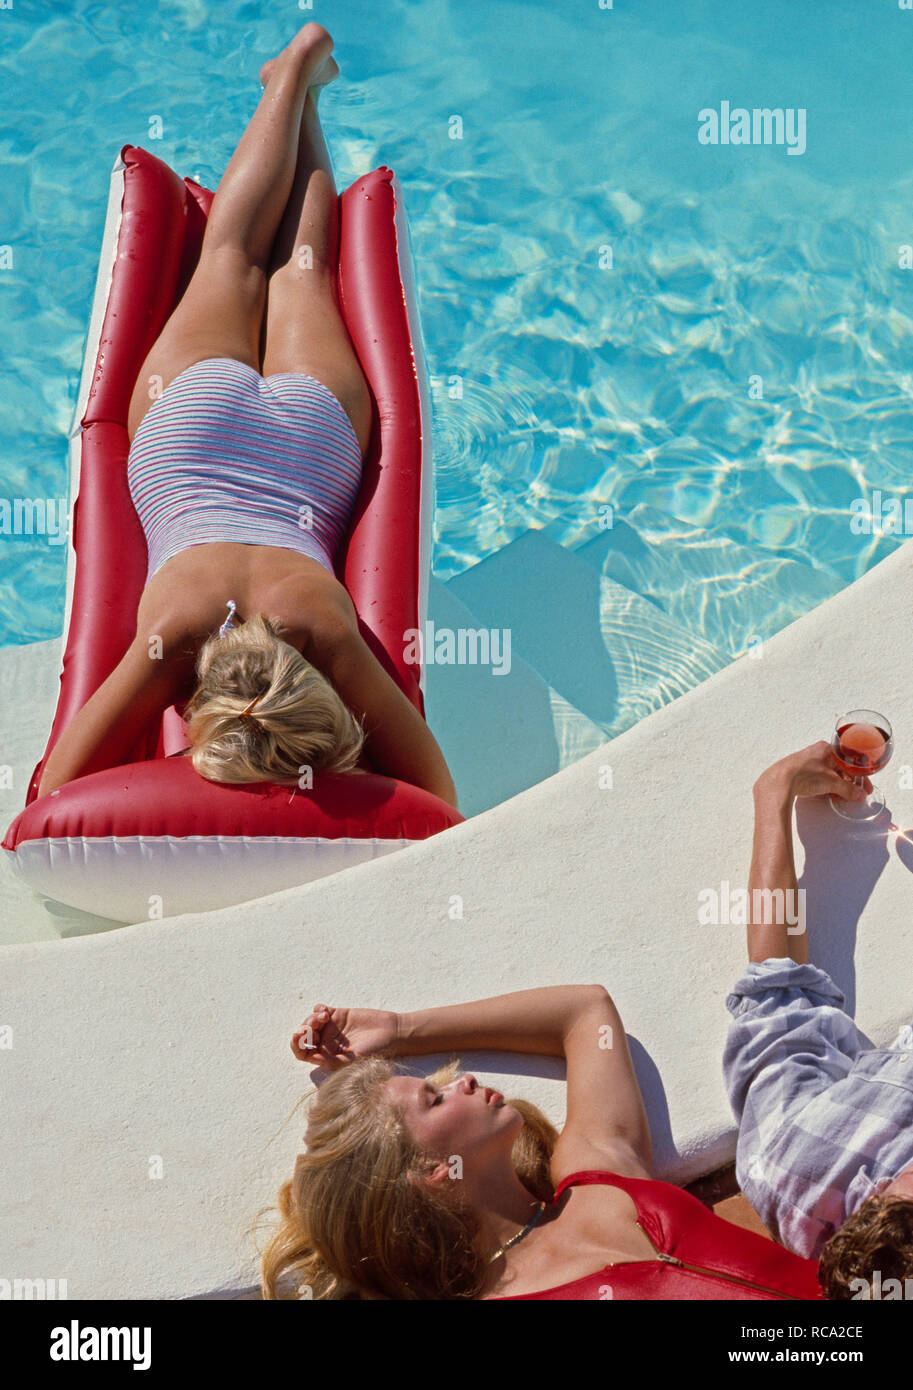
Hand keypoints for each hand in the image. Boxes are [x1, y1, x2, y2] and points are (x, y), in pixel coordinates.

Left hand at [290, 1004, 398, 1068]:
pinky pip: (319, 1010)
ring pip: (310, 1022)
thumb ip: (332, 1060)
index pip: (302, 1053)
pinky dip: (317, 1009)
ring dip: (311, 1018)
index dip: (296, 1045)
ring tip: (323, 1017)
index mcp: (326, 1057)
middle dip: (304, 1029)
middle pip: (304, 1035)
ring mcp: (331, 1028)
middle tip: (315, 1024)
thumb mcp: (352, 1060)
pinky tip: (325, 1011)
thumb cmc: (374, 1052)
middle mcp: (326, 1043)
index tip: (298, 1036)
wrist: (391, 1033)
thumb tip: (311, 1058)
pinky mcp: (338, 1014)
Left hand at [755, 741, 872, 803]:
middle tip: (853, 795)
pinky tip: (826, 796)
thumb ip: (848, 789)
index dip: (860, 777)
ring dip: (836, 787)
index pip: (850, 762)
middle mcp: (817, 752)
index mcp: (827, 749)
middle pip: (840, 769)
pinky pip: (818, 779)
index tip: (864, 787)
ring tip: (839, 798)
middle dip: (848, 784)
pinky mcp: (800, 771)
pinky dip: (825, 787)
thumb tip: (859, 794)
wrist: (779, 781)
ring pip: (829, 775)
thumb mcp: (832, 783)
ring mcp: (807, 761)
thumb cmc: (804, 774)